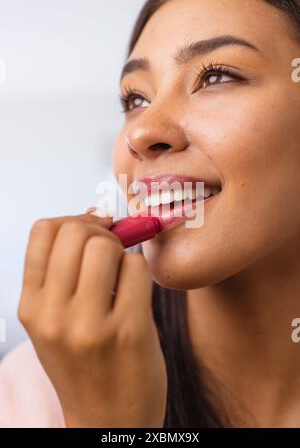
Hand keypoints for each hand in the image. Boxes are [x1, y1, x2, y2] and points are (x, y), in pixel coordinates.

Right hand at [18, 212, 167, 426]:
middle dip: (101, 230)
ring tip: (123, 274)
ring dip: (121, 251)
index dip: (72, 220)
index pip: (43, 232)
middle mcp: (53, 316)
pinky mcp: (128, 332)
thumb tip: (94, 215)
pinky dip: (140, 271)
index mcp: (31, 307)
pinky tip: (137, 293)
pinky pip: (136, 268)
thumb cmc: (86, 363)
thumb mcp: (57, 321)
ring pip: (106, 245)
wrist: (108, 421)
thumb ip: (65, 271)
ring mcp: (89, 326)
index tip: (92, 229)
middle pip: (75, 232)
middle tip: (112, 247)